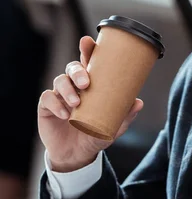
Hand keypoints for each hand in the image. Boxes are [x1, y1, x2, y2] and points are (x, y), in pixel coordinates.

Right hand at [38, 36, 142, 171]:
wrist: (77, 156)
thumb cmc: (94, 135)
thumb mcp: (112, 127)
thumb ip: (124, 116)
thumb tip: (138, 103)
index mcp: (90, 85)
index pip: (88, 62)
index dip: (87, 50)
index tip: (87, 42)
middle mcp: (74, 86)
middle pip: (72, 67)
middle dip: (78, 71)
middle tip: (85, 83)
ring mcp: (59, 95)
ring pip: (60, 81)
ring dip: (67, 89)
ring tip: (76, 103)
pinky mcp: (46, 107)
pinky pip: (47, 98)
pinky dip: (55, 104)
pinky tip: (64, 114)